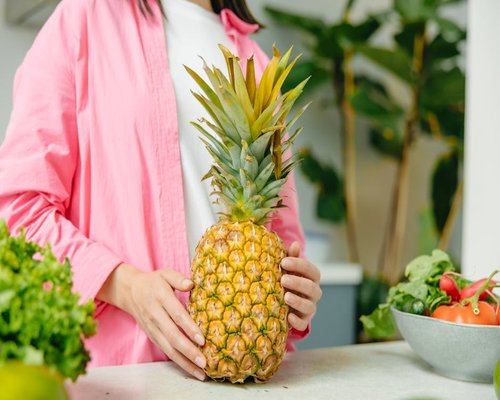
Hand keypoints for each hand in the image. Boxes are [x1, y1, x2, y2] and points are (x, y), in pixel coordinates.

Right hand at [97, 264, 206, 380]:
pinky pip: (165, 350)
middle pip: (173, 336)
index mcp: (160, 297)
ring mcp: (152, 328)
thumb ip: (178, 278)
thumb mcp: (165, 273)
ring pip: (168, 348)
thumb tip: (191, 284)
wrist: (130, 291)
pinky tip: (190, 368)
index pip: (177, 315)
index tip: (202, 339)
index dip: (189, 328)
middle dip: (189, 351)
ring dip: (184, 362)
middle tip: (204, 361)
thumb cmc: (154, 282)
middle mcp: (155, 315)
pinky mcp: (152, 336)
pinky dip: (178, 361)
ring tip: (200, 372)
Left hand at [280, 242, 321, 330]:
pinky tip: (288, 316)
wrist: (286, 302)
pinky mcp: (302, 321)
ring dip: (298, 301)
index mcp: (312, 279)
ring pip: (309, 306)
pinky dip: (296, 321)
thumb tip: (295, 243)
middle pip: (312, 288)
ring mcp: (309, 308)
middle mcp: (313, 293)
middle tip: (283, 279)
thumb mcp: (289, 268)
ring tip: (285, 296)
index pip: (312, 270)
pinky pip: (302, 323)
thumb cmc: (288, 280)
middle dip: (298, 283)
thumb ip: (292, 257)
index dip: (299, 265)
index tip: (283, 262)